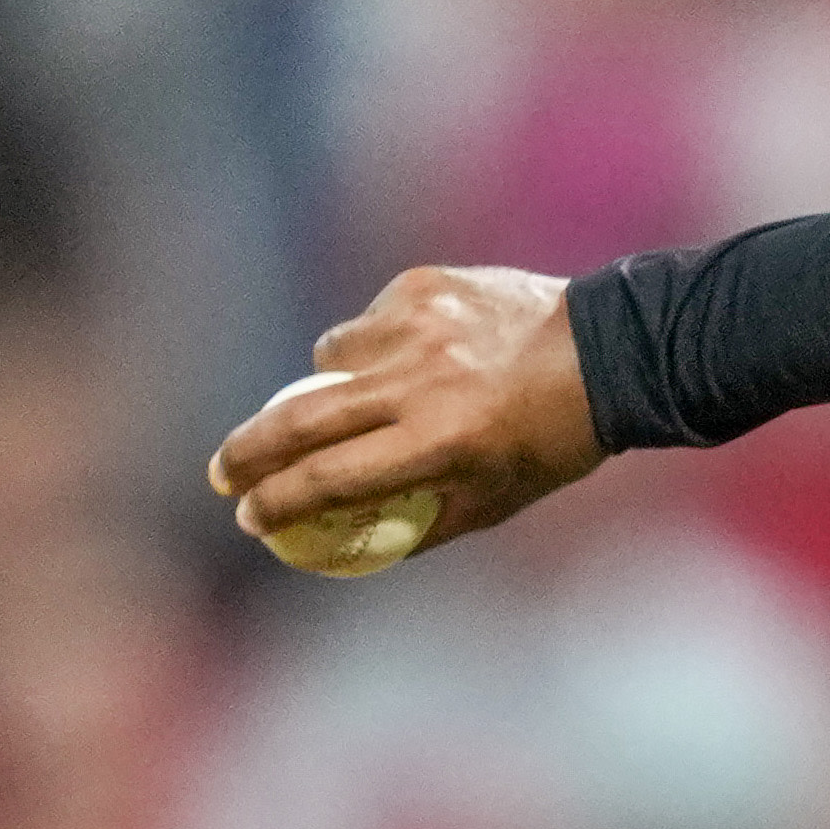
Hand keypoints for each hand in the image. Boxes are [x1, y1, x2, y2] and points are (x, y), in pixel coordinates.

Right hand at [212, 266, 603, 576]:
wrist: (606, 352)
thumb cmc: (550, 442)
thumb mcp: (493, 502)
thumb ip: (417, 522)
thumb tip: (344, 541)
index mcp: (441, 444)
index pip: (332, 479)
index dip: (279, 501)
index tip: (249, 516)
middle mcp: (421, 383)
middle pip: (302, 419)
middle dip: (249, 451)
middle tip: (223, 472)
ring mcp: (418, 327)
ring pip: (328, 360)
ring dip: (323, 389)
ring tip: (358, 404)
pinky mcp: (421, 287)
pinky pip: (366, 324)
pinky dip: (371, 346)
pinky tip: (412, 358)